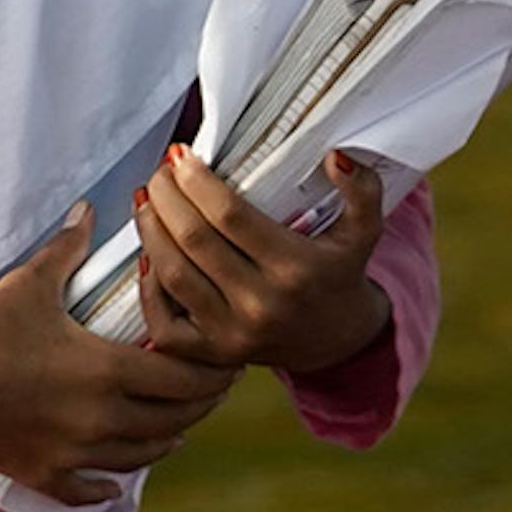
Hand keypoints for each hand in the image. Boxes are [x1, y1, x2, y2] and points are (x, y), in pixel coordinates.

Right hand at [0, 211, 234, 502]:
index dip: (213, 373)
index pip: (185, 378)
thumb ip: (68, 248)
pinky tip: (117, 477)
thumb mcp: (30, 284)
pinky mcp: (48, 475)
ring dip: (167, 440)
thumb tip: (89, 209)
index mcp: (108, 371)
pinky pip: (94, 490)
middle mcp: (103, 419)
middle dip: (201, 406)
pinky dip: (110, 483)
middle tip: (213, 391)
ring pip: (143, 456)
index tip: (227, 362)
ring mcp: (77, 453)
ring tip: (178, 427)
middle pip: (175, 420)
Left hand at [129, 145, 398, 380]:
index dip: (196, 181)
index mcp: (296, 268)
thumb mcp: (364, 231)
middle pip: (193, 241)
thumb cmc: (339, 274)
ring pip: (172, 276)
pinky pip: (164, 324)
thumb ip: (361, 190)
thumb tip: (334, 157)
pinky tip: (148, 254)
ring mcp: (234, 334)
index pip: (229, 215)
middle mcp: (261, 304)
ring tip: (147, 201)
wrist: (338, 341)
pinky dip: (148, 288)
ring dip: (150, 232)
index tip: (181, 156)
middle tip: (160, 173)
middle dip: (166, 198)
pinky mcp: (214, 355)